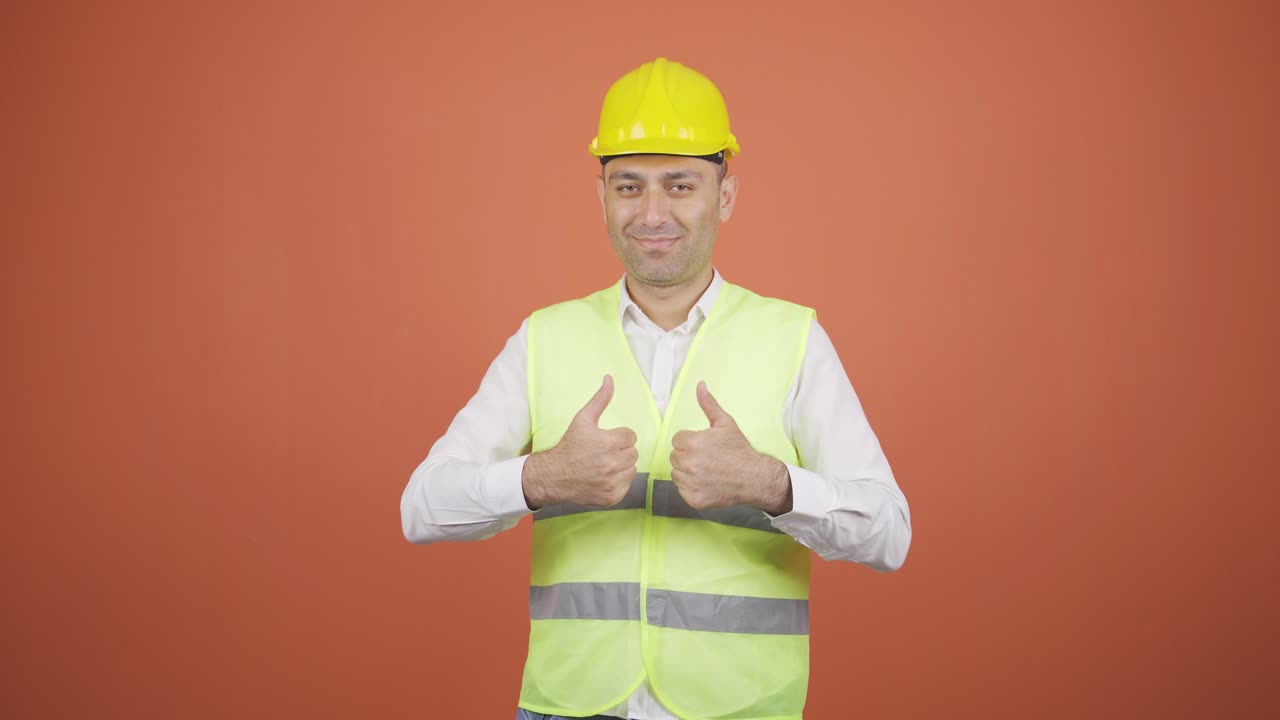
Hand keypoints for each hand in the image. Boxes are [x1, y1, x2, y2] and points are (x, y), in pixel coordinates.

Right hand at [522, 375, 639, 509]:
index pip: (631, 437)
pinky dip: (618, 482)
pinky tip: (604, 478)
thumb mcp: (583, 419)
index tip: (605, 441)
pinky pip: (627, 485)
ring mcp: (612, 482)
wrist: (553, 476)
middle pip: (633, 453)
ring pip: (632, 469)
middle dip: (621, 451)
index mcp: (608, 443)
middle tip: (604, 453)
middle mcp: (612, 463)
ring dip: (622, 466)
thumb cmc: (569, 446)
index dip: (618, 437)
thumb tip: (609, 379)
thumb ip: (600, 399)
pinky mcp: (612, 497)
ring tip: (604, 465)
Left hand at [669, 382, 792, 513]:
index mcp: (692, 443)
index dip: (690, 441)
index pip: (676, 440)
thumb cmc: (739, 450)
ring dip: (687, 472)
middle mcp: (689, 463)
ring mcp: (691, 483)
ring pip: (676, 473)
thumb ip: (708, 404)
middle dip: (687, 456)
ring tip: (706, 470)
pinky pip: (682, 490)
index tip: (704, 446)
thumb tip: (700, 385)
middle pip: (674, 456)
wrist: (754, 477)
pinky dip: (691, 487)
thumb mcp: (725, 423)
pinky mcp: (694, 499)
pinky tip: (706, 482)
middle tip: (706, 458)